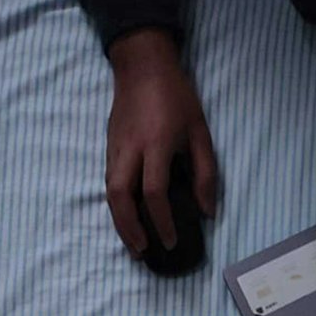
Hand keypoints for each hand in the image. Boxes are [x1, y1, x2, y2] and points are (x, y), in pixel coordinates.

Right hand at [105, 29, 217, 258]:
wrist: (142, 64)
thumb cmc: (176, 97)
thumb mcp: (200, 131)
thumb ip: (205, 173)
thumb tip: (207, 212)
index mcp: (156, 143)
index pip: (154, 192)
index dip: (162, 221)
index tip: (171, 241)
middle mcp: (131, 148)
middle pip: (120, 196)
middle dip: (129, 229)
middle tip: (143, 251)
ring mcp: (115, 148)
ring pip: (109, 193)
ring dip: (119, 223)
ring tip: (134, 245)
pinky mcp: (109, 147)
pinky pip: (109, 183)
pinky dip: (116, 207)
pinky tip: (127, 221)